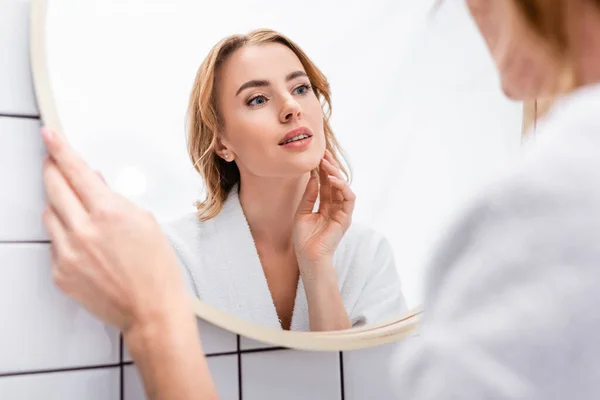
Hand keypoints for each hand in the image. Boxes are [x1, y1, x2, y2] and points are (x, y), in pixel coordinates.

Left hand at [40, 127, 189, 334]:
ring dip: (59, 204)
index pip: (75, 170)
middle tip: (54, 162)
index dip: (59, 149)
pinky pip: (53, 242)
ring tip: (78, 211)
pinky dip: (64, 235)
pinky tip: (85, 242)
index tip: (49, 135)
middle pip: (53, 187)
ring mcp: (68, 253)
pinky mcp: (60, 273)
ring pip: (49, 214)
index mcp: (108, 213)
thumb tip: (95, 185)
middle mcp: (83, 231)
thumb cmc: (157, 271)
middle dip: (52, 169)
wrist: (152, 311)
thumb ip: (115, 199)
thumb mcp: (145, 222)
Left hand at [293, 149, 355, 267]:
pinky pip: (348, 198)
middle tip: (323, 153)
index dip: (321, 170)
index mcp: (324, 206)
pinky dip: (342, 187)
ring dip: (335, 173)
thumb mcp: (302, 212)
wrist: (309, 256)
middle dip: (330, 167)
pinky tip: (331, 179)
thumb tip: (313, 177)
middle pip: (334, 182)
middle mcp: (335, 207)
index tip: (316, 157)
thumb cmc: (304, 238)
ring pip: (343, 187)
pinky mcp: (346, 217)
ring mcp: (341, 212)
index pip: (324, 184)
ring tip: (325, 163)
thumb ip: (309, 195)